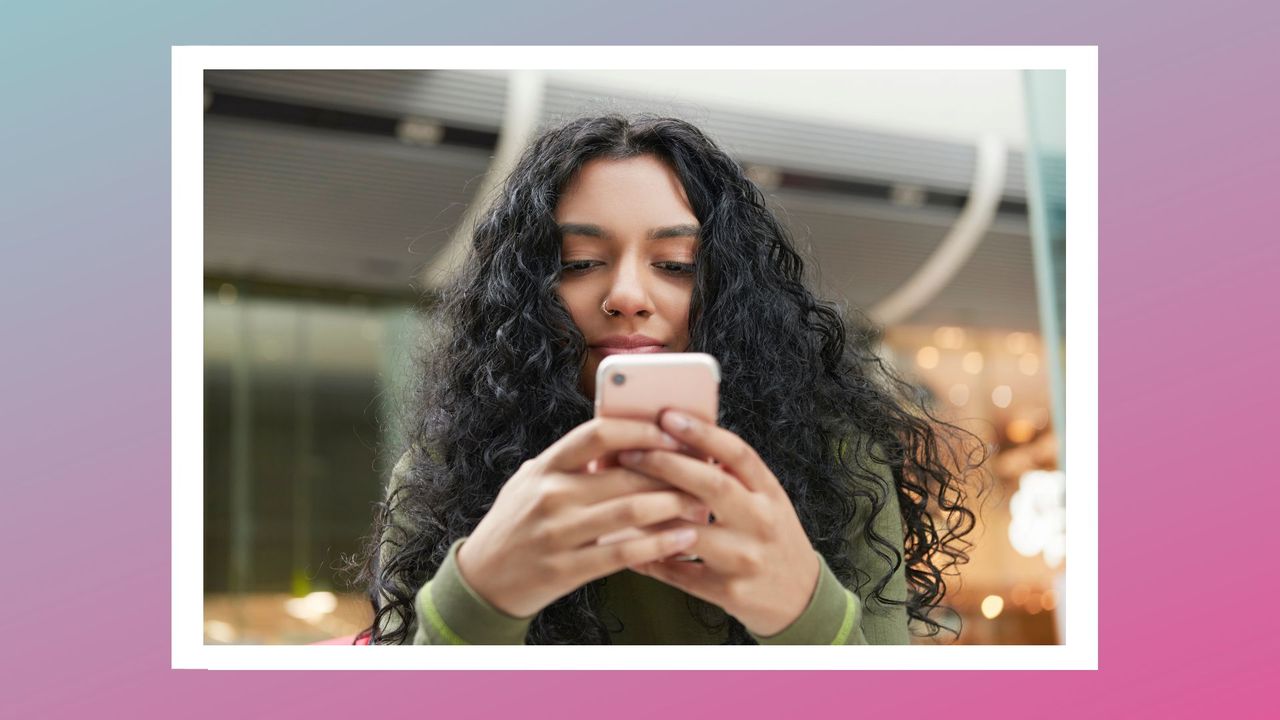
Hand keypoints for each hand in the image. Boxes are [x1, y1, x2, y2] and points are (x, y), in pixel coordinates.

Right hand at [456, 417, 708, 618]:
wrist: (480, 580)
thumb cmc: (514, 524)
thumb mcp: (529, 482)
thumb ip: (569, 463)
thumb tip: (622, 440)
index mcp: (544, 468)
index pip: (597, 434)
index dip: (639, 429)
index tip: (671, 431)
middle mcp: (550, 496)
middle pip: (623, 472)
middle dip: (670, 470)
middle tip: (703, 469)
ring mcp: (558, 533)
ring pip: (630, 511)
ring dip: (672, 505)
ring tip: (699, 503)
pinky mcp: (567, 569)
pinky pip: (623, 553)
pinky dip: (659, 544)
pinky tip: (683, 538)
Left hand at [618, 410, 820, 636]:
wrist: (799, 597)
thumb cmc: (770, 537)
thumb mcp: (766, 499)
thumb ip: (733, 474)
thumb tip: (678, 438)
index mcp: (769, 492)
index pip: (737, 453)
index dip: (701, 432)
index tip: (666, 416)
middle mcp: (761, 522)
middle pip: (712, 485)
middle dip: (665, 465)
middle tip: (629, 453)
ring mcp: (745, 558)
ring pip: (688, 532)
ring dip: (648, 514)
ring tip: (617, 498)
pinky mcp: (727, 591)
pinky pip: (677, 572)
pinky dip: (648, 557)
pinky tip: (624, 543)